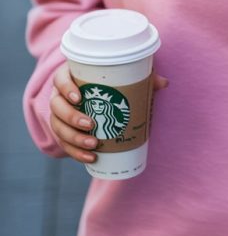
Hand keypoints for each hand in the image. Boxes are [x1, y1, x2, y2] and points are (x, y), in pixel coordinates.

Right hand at [49, 62, 168, 163]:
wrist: (93, 98)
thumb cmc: (107, 83)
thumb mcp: (122, 77)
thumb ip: (141, 77)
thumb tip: (164, 83)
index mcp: (70, 78)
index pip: (60, 79)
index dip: (66, 88)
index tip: (79, 97)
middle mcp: (60, 96)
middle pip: (56, 106)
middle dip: (72, 118)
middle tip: (92, 124)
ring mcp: (59, 116)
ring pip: (58, 127)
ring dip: (74, 139)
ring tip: (93, 144)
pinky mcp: (63, 132)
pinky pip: (64, 144)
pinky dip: (76, 153)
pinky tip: (91, 158)